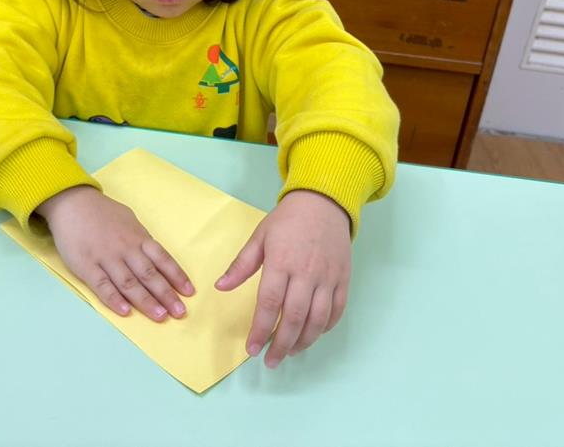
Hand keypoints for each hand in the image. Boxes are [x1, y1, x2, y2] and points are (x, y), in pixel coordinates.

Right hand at [36, 185, 193, 321]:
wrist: (72, 203)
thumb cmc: (103, 213)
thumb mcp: (129, 220)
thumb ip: (142, 239)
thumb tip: (156, 257)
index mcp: (138, 237)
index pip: (162, 259)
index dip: (177, 276)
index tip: (189, 292)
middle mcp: (125, 249)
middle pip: (149, 274)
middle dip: (166, 294)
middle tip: (180, 312)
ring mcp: (105, 258)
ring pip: (129, 283)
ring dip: (146, 301)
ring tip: (160, 316)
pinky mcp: (86, 266)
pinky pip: (102, 285)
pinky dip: (114, 300)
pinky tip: (126, 311)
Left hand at [215, 190, 351, 367]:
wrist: (324, 202)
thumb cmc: (288, 220)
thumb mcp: (260, 237)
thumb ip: (241, 265)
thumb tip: (220, 287)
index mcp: (281, 262)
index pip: (269, 304)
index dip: (260, 330)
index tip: (252, 349)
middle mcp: (306, 273)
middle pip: (294, 318)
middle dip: (281, 344)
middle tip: (271, 361)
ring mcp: (327, 278)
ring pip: (317, 319)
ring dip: (303, 341)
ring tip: (290, 352)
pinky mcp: (343, 279)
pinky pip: (337, 310)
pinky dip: (325, 327)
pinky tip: (312, 334)